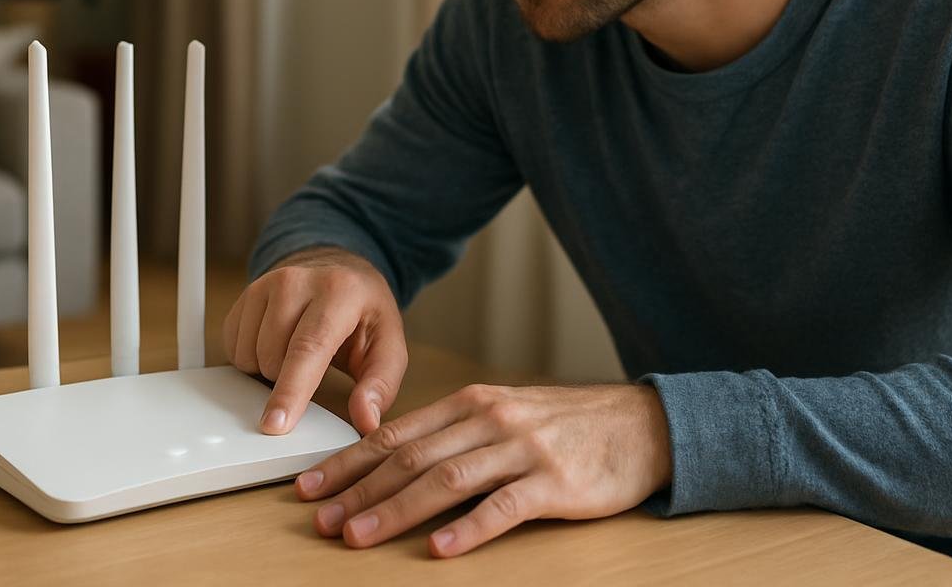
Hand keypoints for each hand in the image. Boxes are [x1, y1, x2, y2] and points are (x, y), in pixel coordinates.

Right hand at [222, 246, 407, 436]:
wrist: (340, 272)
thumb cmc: (364, 314)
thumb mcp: (389, 346)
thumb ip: (380, 386)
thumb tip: (366, 420)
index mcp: (339, 292)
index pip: (309, 347)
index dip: (291, 390)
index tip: (276, 424)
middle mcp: (298, 281)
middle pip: (273, 356)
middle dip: (288, 380)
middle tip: (316, 367)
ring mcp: (267, 283)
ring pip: (250, 354)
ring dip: (269, 369)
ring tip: (296, 353)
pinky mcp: (246, 292)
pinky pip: (233, 346)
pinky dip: (252, 357)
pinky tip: (276, 345)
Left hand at [293, 382, 671, 557]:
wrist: (641, 424)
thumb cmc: (566, 425)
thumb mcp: (504, 414)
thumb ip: (453, 434)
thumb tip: (391, 461)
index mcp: (471, 403)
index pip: (396, 434)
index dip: (349, 462)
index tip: (310, 487)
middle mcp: (490, 420)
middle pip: (411, 458)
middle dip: (358, 490)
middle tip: (319, 519)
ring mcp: (522, 450)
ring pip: (446, 480)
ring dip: (395, 510)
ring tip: (358, 536)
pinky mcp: (555, 482)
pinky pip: (504, 507)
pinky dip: (469, 528)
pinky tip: (441, 548)